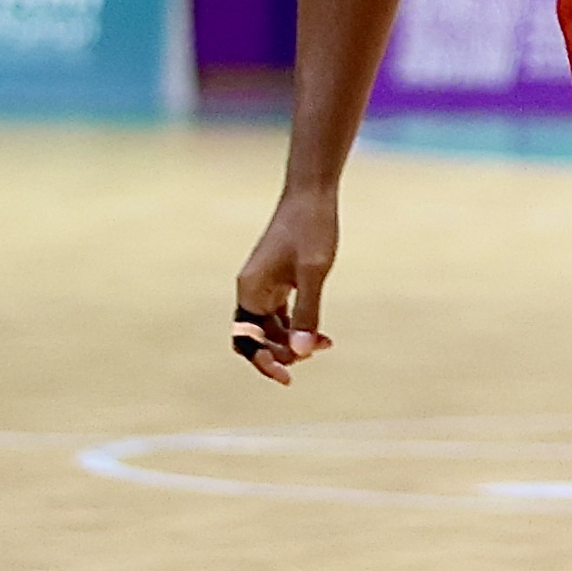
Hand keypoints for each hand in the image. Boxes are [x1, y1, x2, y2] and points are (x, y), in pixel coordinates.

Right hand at [232, 185, 340, 381]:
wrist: (312, 193)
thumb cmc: (312, 229)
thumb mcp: (313, 273)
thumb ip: (306, 313)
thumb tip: (300, 353)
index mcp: (250, 291)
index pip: (247, 341)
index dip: (263, 362)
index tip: (287, 377)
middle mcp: (251, 290)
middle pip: (257, 338)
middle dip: (283, 352)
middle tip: (315, 353)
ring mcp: (263, 285)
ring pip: (271, 327)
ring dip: (293, 340)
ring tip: (324, 343)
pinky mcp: (277, 279)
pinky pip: (280, 314)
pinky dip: (297, 325)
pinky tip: (320, 331)